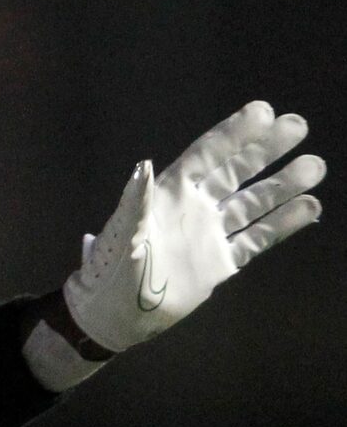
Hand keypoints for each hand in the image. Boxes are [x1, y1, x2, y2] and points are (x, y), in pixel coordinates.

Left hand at [63, 101, 322, 354]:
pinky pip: (257, 237)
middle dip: (266, 148)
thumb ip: (136, 201)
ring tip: (315, 165)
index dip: (233, 134)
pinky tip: (310, 206)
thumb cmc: (111, 271)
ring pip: (254, 202)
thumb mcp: (122, 235)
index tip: (264, 111)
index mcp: (168, 194)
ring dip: (284, 183)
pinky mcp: (222, 261)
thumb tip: (144, 166)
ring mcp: (210, 233)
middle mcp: (194, 207)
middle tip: (299, 125)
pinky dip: (284, 223)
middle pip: (237, 170)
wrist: (117, 315)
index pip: (207, 155)